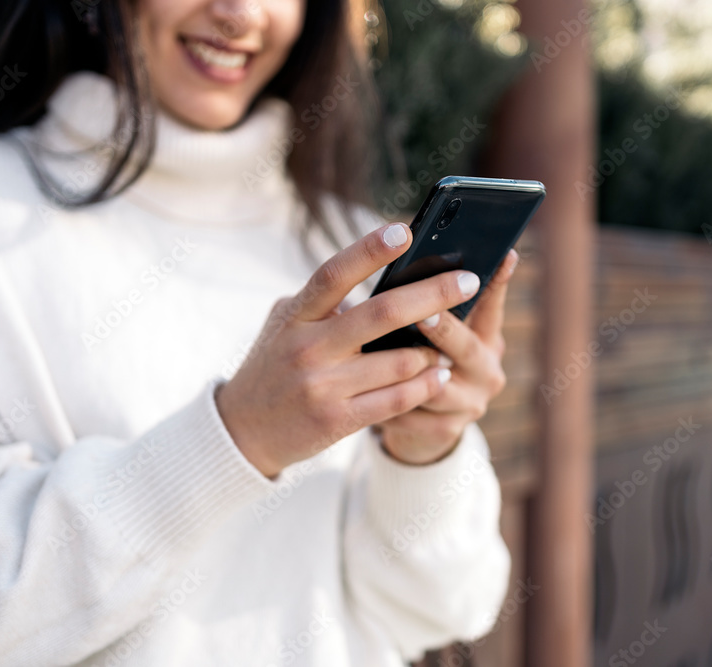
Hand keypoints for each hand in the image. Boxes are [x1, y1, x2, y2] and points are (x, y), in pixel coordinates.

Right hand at [215, 223, 482, 477]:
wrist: (242, 431)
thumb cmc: (274, 366)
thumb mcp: (284, 325)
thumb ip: (322, 301)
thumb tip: (376, 274)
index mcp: (296, 317)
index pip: (334, 274)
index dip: (369, 250)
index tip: (405, 230)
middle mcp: (308, 348)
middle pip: (382, 313)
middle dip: (433, 293)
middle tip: (469, 279)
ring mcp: (323, 387)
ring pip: (399, 361)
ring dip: (434, 349)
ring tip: (452, 341)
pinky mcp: (337, 421)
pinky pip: (395, 400)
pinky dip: (425, 384)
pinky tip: (440, 374)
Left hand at [375, 249, 516, 464]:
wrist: (420, 424)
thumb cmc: (422, 356)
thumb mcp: (436, 331)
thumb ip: (430, 303)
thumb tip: (407, 250)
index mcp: (488, 338)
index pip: (494, 304)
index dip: (498, 281)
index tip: (501, 255)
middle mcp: (487, 371)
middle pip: (466, 348)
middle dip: (444, 330)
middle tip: (424, 312)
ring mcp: (469, 405)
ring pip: (435, 387)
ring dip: (405, 369)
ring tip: (375, 352)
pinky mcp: (445, 432)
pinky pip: (410, 414)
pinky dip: (384, 400)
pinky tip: (360, 389)